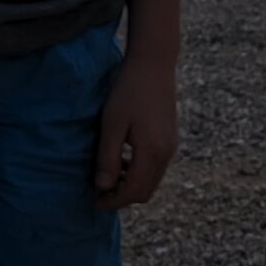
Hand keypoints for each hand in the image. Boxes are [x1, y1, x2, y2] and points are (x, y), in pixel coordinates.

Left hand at [93, 53, 178, 209]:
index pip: (133, 191)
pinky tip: (121, 160)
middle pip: (145, 191)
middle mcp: (166, 153)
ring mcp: (171, 146)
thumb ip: (108, 158)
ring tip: (106, 177)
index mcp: (152, 152)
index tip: (94, 202)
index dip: (113, 201)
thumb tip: (103, 187)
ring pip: (151, 180)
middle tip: (98, 193)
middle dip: (122, 197)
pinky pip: (155, 167)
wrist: (154, 64)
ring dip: (130, 185)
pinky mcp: (170, 138)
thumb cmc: (129, 91)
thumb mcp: (112, 124)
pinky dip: (138, 172)